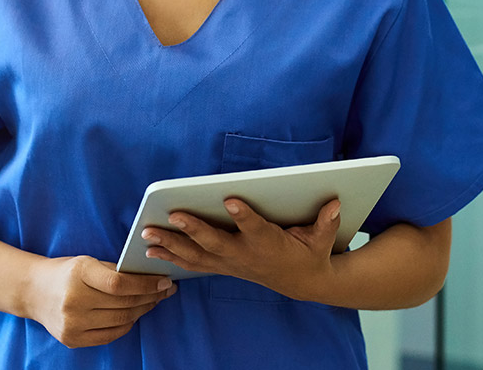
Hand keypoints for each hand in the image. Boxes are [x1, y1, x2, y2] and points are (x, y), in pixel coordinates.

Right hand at [26, 256, 176, 348]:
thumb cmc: (66, 272)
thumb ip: (114, 270)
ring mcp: (72, 323)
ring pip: (119, 321)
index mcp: (79, 273)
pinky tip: (135, 314)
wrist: (34, 291)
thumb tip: (150, 276)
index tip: (165, 281)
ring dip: (142, 311)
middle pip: (123, 304)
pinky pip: (109, 335)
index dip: (146, 284)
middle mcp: (74, 300)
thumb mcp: (87, 262)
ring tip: (154, 301)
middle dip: (150, 297)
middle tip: (166, 290)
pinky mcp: (72, 339)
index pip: (119, 283)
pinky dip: (127, 325)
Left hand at [141, 199, 340, 301]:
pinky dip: (172, 257)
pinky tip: (152, 251)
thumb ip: (326, 222)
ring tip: (148, 234)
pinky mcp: (223, 266)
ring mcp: (231, 263)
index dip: (243, 215)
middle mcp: (246, 255)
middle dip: (193, 230)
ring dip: (172, 245)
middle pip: (216, 243)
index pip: (255, 228)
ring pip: (198, 255)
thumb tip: (335, 202)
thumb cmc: (311, 254)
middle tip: (173, 216)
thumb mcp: (323, 240)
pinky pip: (194, 263)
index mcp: (269, 244)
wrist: (303, 283)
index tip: (231, 199)